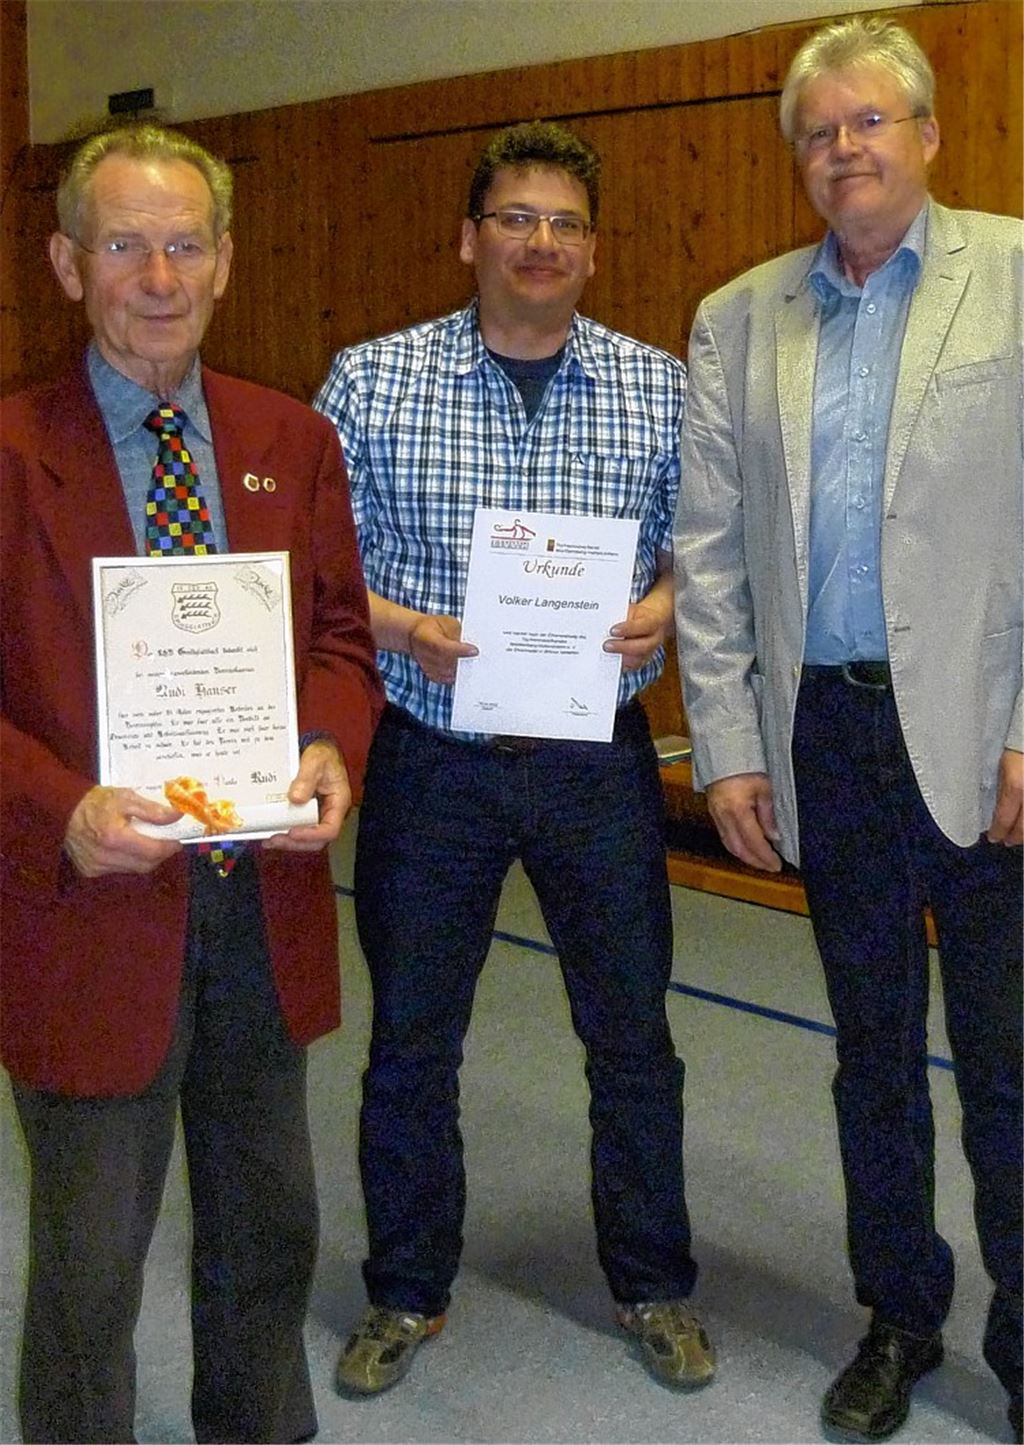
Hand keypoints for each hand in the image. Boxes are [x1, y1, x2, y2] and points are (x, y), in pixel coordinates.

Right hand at [64, 785, 181, 877]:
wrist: (64, 808)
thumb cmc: (95, 801)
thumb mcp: (126, 798)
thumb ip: (153, 810)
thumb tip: (176, 816)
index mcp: (115, 837)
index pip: (153, 852)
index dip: (169, 847)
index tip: (177, 840)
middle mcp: (105, 856)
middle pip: (145, 865)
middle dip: (159, 855)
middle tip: (165, 842)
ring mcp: (96, 866)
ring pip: (132, 869)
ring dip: (143, 858)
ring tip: (144, 841)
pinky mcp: (89, 870)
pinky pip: (117, 869)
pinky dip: (126, 860)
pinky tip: (124, 846)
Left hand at [263, 739, 350, 852]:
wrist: (317, 750)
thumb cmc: (323, 754)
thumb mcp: (316, 760)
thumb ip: (306, 778)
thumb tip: (296, 798)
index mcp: (338, 802)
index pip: (330, 829)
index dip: (312, 835)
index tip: (293, 832)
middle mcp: (329, 812)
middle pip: (316, 840)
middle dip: (295, 842)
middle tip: (276, 839)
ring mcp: (316, 814)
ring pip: (306, 838)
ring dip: (288, 841)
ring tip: (269, 839)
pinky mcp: (305, 813)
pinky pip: (297, 828)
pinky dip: (284, 833)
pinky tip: (269, 832)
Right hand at [408, 614, 477, 684]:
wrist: (415, 635)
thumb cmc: (434, 626)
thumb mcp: (448, 622)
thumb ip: (457, 633)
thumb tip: (469, 646)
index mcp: (425, 637)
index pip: (444, 647)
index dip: (460, 650)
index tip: (475, 651)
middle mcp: (423, 654)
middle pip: (448, 663)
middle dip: (464, 660)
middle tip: (477, 656)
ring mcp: (426, 667)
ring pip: (450, 673)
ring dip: (462, 668)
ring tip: (469, 659)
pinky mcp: (432, 675)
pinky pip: (448, 678)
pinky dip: (457, 673)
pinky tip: (462, 665)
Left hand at [604, 599, 669, 672]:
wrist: (652, 621)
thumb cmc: (639, 615)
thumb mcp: (631, 610)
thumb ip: (622, 617)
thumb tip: (605, 624)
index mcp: (654, 621)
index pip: (643, 626)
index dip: (627, 629)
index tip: (612, 630)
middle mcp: (655, 639)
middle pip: (642, 647)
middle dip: (622, 647)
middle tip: (606, 646)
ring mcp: (650, 652)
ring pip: (637, 660)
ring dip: (620, 659)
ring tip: (605, 654)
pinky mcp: (642, 661)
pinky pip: (631, 666)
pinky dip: (620, 665)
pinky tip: (608, 660)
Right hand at [705, 772, 781, 872]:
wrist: (724, 751)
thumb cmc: (744, 765)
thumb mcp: (764, 788)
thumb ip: (768, 815)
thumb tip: (774, 836)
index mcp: (738, 810)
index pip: (754, 842)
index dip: (765, 856)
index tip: (776, 864)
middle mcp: (724, 816)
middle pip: (739, 849)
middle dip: (755, 861)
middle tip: (769, 866)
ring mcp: (716, 815)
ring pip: (729, 844)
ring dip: (745, 856)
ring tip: (760, 860)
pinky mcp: (714, 812)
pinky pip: (724, 835)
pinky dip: (736, 845)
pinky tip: (745, 846)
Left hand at [987, 748, 1022, 845]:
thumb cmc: (1016, 745)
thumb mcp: (1002, 767)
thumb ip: (1002, 789)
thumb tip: (996, 809)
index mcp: (1015, 787)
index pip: (1005, 819)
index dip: (998, 832)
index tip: (993, 837)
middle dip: (1015, 837)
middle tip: (1008, 841)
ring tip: (1021, 834)